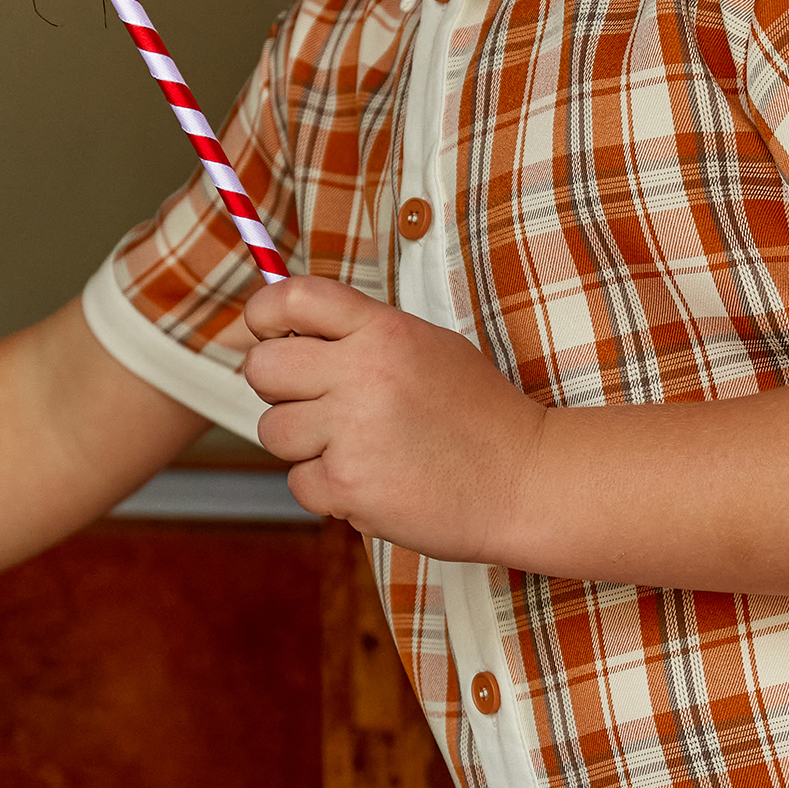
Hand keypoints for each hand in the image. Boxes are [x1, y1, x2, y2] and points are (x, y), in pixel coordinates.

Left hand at [243, 278, 545, 556]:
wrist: (525, 482)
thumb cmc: (478, 415)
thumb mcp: (429, 349)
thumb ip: (363, 335)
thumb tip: (287, 330)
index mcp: (385, 330)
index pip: (293, 298)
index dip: (263, 314)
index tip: (266, 333)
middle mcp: (364, 373)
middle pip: (263, 368)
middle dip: (277, 388)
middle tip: (313, 404)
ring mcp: (354, 432)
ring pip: (272, 431)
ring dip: (305, 445)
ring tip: (358, 448)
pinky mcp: (350, 485)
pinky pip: (299, 482)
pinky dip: (328, 489)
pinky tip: (374, 482)